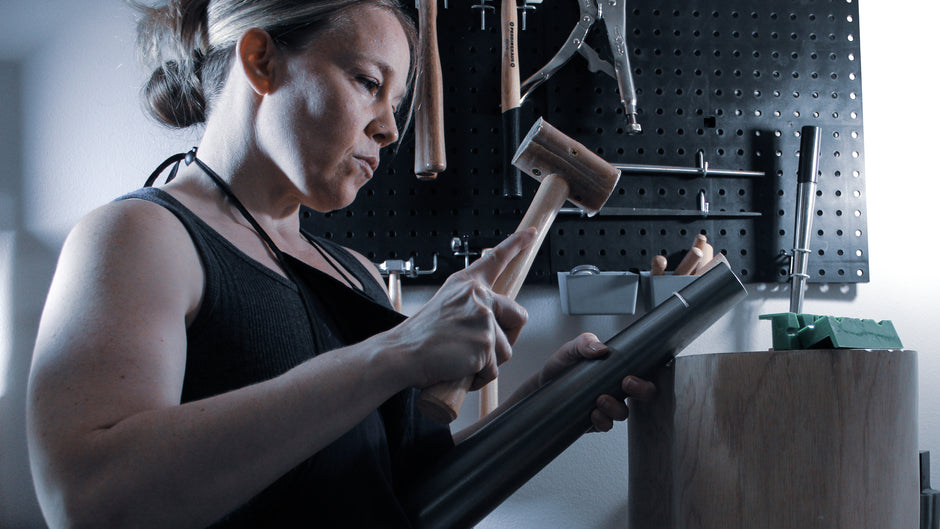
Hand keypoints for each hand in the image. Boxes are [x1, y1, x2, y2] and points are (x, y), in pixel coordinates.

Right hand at [391, 228, 536, 389]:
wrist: (401, 354)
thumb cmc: (419, 337)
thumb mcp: (445, 307)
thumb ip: (470, 307)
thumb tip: (490, 322)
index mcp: (466, 284)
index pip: (495, 259)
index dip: (516, 244)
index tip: (530, 233)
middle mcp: (477, 296)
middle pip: (518, 316)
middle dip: (507, 337)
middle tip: (481, 347)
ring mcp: (483, 319)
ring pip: (506, 350)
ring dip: (488, 362)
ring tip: (461, 359)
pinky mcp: (485, 343)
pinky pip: (494, 369)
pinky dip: (479, 377)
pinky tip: (459, 369)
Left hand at [539, 332, 655, 432]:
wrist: (542, 384)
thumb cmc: (562, 365)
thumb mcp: (572, 348)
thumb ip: (585, 342)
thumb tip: (600, 348)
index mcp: (617, 370)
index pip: (643, 372)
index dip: (646, 376)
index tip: (631, 375)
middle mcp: (616, 389)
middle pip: (644, 395)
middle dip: (641, 391)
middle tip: (625, 384)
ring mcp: (607, 406)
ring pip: (623, 413)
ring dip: (615, 408)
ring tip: (600, 400)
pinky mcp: (594, 420)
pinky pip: (606, 425)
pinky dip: (602, 421)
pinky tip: (592, 414)